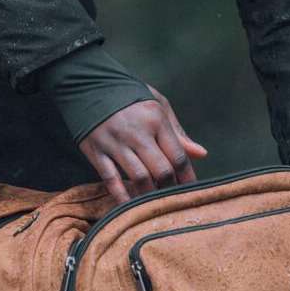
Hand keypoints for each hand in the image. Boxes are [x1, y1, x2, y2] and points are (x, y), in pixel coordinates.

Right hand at [78, 86, 207, 206]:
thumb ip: (178, 132)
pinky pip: (111, 180)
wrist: (88, 84)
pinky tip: (130, 206)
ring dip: (149, 196)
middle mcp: (137, 132)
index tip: (191, 192)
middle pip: (161, 171)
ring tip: (154, 204)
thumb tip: (201, 154)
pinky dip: (122, 196)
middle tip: (173, 201)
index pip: (178, 156)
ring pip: (139, 178)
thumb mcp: (157, 105)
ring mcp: (115, 142)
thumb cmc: (130, 97)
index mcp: (155, 119)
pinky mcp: (96, 151)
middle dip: (170, 190)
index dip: (187, 178)